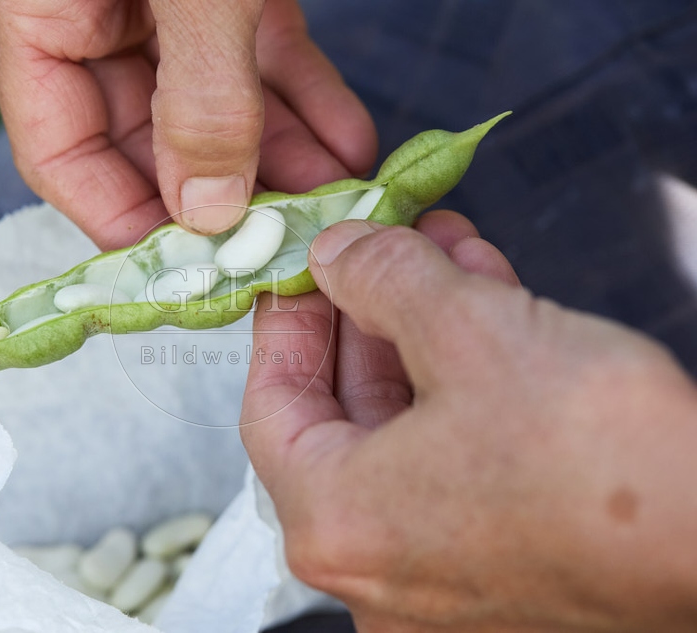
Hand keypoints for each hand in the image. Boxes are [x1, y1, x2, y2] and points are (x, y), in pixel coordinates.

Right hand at [0, 0, 375, 250]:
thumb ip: (199, 95)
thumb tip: (209, 212)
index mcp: (42, 14)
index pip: (63, 155)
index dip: (124, 223)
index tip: (193, 270)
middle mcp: (95, 18)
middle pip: (149, 141)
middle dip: (227, 194)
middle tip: (290, 240)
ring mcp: (162, 3)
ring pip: (215, 108)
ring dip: (281, 158)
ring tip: (339, 204)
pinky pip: (261, 59)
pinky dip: (307, 99)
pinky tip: (353, 142)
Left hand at [240, 211, 696, 631]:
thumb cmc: (602, 457)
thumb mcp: (471, 329)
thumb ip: (381, 277)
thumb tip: (338, 253)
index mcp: (335, 524)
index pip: (272, 405)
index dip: (290, 320)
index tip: (304, 266)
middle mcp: (374, 565)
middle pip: (345, 412)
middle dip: (373, 309)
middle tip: (384, 241)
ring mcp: (438, 572)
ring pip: (408, 426)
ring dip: (426, 331)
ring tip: (444, 251)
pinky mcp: (501, 562)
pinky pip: (455, 456)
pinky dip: (466, 380)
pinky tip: (488, 303)